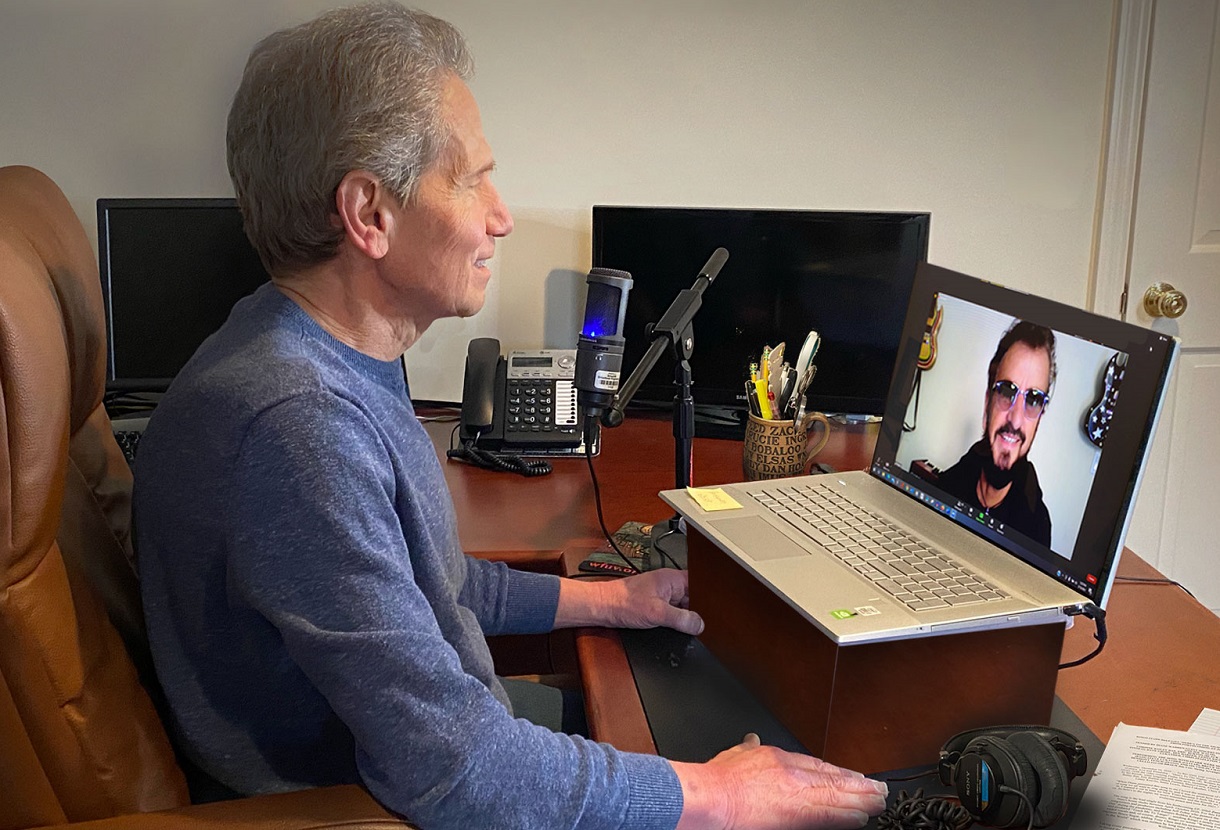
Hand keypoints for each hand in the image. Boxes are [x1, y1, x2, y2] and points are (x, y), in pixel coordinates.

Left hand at [602, 568, 703, 634]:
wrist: (601, 608)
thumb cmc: (622, 602)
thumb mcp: (658, 613)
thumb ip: (681, 619)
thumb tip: (699, 624)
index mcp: (672, 578)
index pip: (699, 584)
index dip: (707, 598)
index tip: (711, 612)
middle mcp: (668, 585)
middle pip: (692, 598)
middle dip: (694, 611)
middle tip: (694, 623)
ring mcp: (661, 595)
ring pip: (681, 607)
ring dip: (681, 617)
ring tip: (674, 623)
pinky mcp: (654, 605)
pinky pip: (671, 613)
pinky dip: (672, 621)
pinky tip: (668, 626)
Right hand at [672, 734, 888, 829]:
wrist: (713, 796)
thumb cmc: (718, 779)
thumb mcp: (735, 754)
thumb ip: (748, 748)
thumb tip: (751, 740)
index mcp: (779, 758)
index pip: (816, 766)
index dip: (837, 774)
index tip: (851, 778)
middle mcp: (793, 774)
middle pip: (832, 779)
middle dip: (857, 786)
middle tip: (879, 790)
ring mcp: (797, 793)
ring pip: (836, 796)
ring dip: (860, 799)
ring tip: (879, 802)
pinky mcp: (797, 814)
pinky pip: (829, 815)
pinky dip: (847, 815)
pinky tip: (861, 817)